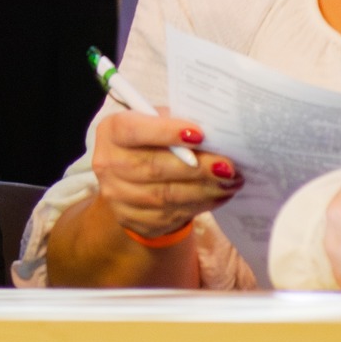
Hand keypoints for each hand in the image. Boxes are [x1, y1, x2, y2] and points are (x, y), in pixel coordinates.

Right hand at [92, 108, 239, 239]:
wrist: (132, 179)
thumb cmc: (151, 141)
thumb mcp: (157, 121)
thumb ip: (176, 122)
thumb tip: (213, 132)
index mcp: (112, 131)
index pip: (135, 131)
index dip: (166, 132)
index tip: (200, 135)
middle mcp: (108, 164)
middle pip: (154, 168)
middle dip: (198, 168)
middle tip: (229, 166)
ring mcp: (117, 196)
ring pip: (166, 196)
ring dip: (205, 190)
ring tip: (231, 182)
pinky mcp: (133, 220)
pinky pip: (171, 215)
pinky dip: (200, 205)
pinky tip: (218, 195)